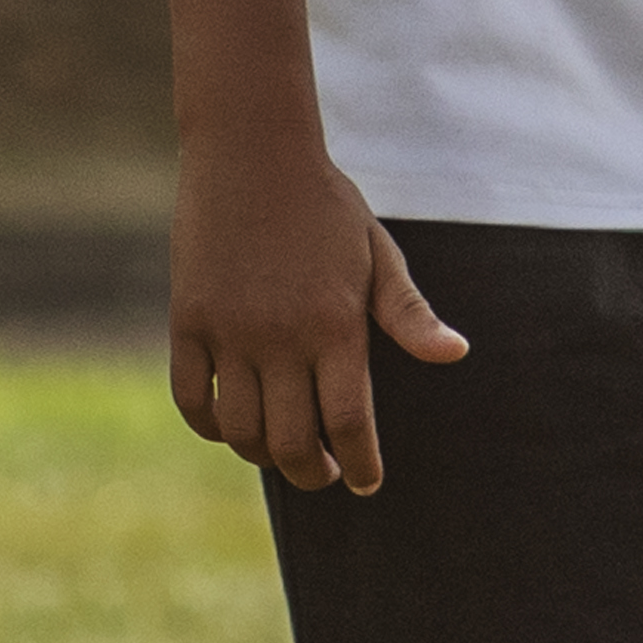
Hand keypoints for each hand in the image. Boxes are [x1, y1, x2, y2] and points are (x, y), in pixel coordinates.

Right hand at [171, 136, 460, 493]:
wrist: (253, 158)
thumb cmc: (329, 208)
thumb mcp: (379, 256)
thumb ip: (409, 313)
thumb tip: (455, 354)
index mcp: (337, 326)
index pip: (349, 420)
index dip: (360, 462)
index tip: (367, 484)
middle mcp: (281, 338)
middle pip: (293, 438)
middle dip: (313, 471)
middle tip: (326, 474)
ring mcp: (229, 332)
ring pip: (239, 427)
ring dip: (263, 454)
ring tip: (285, 454)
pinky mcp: (187, 322)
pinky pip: (189, 396)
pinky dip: (208, 426)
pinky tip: (231, 428)